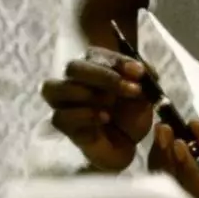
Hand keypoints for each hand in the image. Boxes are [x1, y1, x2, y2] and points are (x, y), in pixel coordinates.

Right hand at [41, 47, 153, 171]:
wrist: (127, 144)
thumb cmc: (132, 113)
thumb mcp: (145, 94)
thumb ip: (145, 79)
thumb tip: (140, 70)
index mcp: (93, 66)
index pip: (96, 54)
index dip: (118, 61)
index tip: (140, 72)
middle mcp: (73, 81)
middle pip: (72, 67)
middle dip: (104, 77)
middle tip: (133, 90)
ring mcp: (64, 103)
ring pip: (52, 88)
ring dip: (86, 94)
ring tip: (111, 105)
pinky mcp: (64, 125)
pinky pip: (59, 117)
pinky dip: (84, 116)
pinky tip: (104, 118)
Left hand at [148, 121, 198, 197]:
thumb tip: (192, 127)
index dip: (189, 170)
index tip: (179, 144)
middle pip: (180, 193)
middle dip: (169, 160)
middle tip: (164, 130)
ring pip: (168, 189)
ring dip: (161, 158)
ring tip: (161, 131)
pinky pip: (166, 184)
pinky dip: (162, 161)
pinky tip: (161, 141)